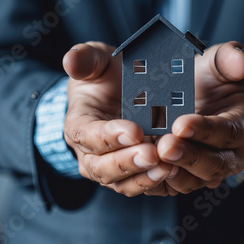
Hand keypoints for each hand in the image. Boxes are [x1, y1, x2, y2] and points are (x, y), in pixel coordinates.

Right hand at [63, 42, 175, 196]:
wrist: (117, 94)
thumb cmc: (105, 78)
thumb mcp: (95, 61)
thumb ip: (85, 59)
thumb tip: (70, 59)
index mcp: (78, 124)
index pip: (87, 135)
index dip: (109, 135)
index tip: (134, 131)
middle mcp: (89, 153)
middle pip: (102, 167)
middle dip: (127, 162)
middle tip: (153, 154)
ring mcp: (110, 167)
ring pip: (120, 182)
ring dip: (143, 177)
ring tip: (167, 167)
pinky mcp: (130, 174)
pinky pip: (139, 185)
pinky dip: (154, 182)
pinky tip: (173, 172)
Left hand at [150, 42, 243, 195]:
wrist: (193, 95)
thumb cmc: (209, 77)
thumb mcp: (219, 61)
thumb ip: (230, 57)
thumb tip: (240, 60)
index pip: (230, 131)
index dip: (207, 130)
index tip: (181, 123)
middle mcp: (230, 155)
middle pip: (215, 164)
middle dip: (189, 156)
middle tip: (164, 145)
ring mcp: (208, 170)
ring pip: (194, 180)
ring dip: (174, 172)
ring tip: (152, 159)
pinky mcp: (186, 178)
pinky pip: (175, 186)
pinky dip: (160, 181)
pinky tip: (145, 169)